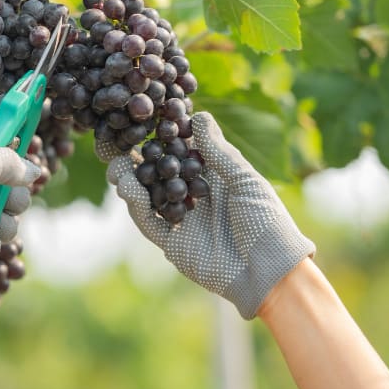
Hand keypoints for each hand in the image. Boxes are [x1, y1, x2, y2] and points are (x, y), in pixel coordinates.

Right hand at [103, 112, 315, 318]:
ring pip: (148, 196)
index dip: (164, 138)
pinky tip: (129, 190)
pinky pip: (148, 222)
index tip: (145, 119)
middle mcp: (194, 196)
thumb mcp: (246, 181)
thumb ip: (219, 152)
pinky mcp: (172, 242)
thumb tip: (199, 115)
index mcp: (213, 178)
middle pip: (159, 173)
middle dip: (138, 159)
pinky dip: (137, 205)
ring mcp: (181, 220)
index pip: (182, 152)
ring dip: (131, 180)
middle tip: (116, 144)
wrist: (271, 273)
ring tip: (117, 167)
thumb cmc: (268, 223)